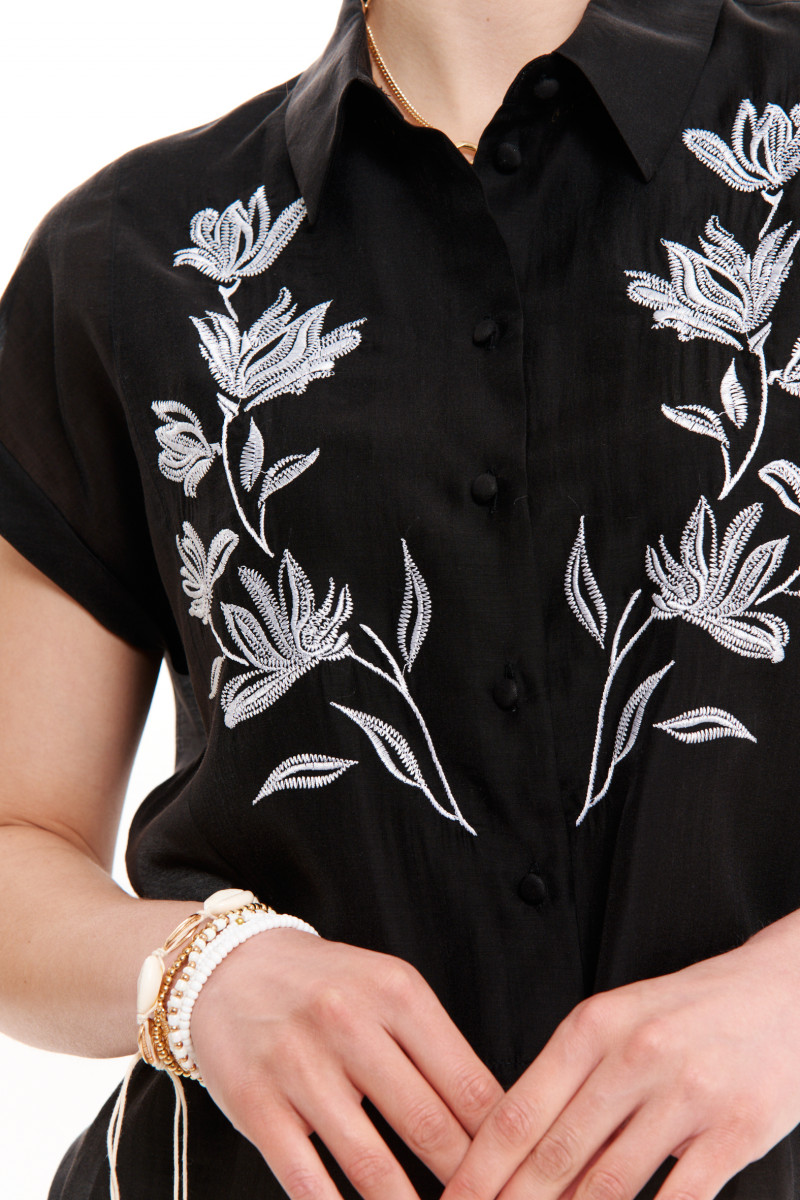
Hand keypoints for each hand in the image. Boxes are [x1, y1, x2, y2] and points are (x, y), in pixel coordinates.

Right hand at [190, 928, 503, 1198]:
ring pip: (371, 1165)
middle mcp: (350, 1023)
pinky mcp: (256, 1104)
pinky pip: (307, 1180)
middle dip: (466, 1187)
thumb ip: (435, 1048)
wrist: (227, 967)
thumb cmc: (323, 986)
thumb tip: (492, 1123)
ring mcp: (299, 1065)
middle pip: (428, 1126)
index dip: (501, 1145)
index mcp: (396, 993)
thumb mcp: (386, 991)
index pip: (469, 1082)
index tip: (520, 1180)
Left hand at [441, 911, 799, 1199]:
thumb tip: (517, 1151)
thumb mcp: (623, 1021)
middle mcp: (634, 1056)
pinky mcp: (735, 1131)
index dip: (478, 1170)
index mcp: (594, 1025)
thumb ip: (573, 1078)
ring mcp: (686, 1095)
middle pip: (552, 1155)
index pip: (517, 1111)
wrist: (783, 990)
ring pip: (606, 1186)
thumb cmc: (693, 1010)